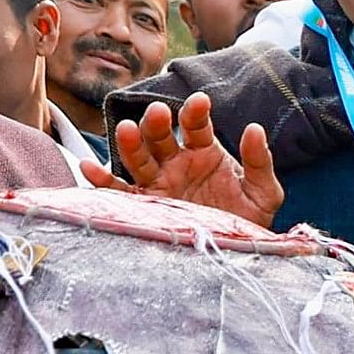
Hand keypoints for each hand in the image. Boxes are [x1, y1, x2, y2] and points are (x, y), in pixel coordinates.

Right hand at [94, 93, 283, 228]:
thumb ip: (259, 161)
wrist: (237, 251)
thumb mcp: (263, 191)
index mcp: (204, 151)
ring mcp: (159, 182)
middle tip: (157, 112)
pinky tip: (90, 168)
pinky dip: (103, 180)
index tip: (200, 102)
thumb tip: (254, 128)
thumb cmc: (248, 217)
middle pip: (160, 137)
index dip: (195, 112)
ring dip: (131, 143)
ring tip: (126, 129)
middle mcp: (176, 162)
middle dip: (156, 123)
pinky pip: (121, 191)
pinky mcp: (146, 205)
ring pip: (139, 158)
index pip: (196, 125)